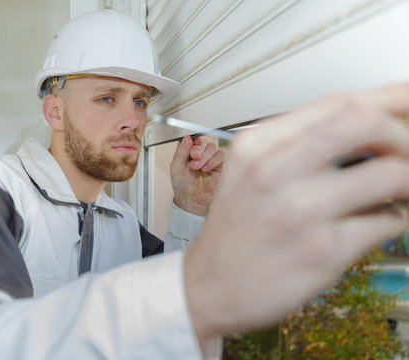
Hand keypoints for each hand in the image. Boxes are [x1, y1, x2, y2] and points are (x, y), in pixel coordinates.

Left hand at [170, 135, 224, 215]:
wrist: (191, 199)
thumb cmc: (182, 185)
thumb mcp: (176, 168)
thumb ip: (181, 152)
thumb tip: (186, 138)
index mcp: (187, 151)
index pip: (192, 138)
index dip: (193, 139)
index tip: (192, 144)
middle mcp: (199, 153)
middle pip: (203, 141)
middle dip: (198, 148)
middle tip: (194, 157)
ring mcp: (209, 158)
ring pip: (212, 147)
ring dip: (205, 156)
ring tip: (198, 167)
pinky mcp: (218, 165)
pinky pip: (220, 155)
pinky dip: (213, 160)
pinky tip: (206, 169)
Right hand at [183, 83, 408, 342]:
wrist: (210, 286)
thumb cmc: (234, 231)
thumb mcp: (247, 172)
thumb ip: (295, 145)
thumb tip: (361, 127)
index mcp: (256, 145)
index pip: (335, 103)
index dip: (387, 96)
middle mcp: (275, 171)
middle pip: (366, 124)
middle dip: (403, 134)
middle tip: (408, 152)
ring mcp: (299, 211)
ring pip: (390, 173)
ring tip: (401, 191)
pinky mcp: (322, 251)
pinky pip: (387, 222)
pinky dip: (395, 219)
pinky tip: (378, 222)